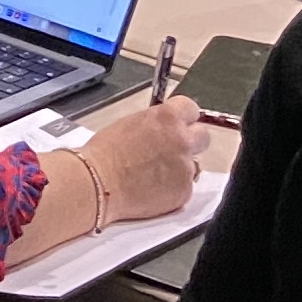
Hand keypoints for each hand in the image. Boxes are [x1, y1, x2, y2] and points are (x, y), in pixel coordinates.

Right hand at [84, 97, 204, 221]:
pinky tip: (153, 190)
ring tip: (156, 175)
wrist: (98, 182)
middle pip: (203, 137)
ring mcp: (186, 167)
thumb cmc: (105, 152)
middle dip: (190, 143)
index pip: (192, 109)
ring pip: (193, 165)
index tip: (180, 125)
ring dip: (180, 168)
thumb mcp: (131, 124)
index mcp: (168, 117)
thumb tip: (164, 130)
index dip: (184, 119)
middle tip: (173, 152)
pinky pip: (185, 188)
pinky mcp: (184, 192)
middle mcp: (182, 140)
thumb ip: (156, 125)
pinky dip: (173, 190)